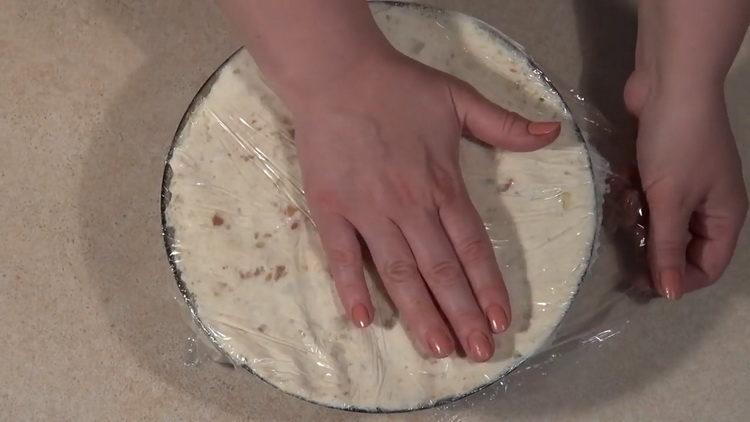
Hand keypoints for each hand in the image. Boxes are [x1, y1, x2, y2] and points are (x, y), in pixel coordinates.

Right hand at [288, 51, 559, 360]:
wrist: (337, 73)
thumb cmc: (398, 87)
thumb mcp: (459, 98)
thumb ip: (505, 124)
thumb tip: (554, 131)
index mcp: (442, 184)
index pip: (472, 247)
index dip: (488, 287)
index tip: (500, 321)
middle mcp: (409, 206)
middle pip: (441, 270)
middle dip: (462, 315)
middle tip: (477, 354)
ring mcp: (368, 211)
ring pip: (399, 272)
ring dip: (420, 313)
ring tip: (437, 349)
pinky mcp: (331, 209)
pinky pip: (343, 256)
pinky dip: (352, 289)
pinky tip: (366, 321)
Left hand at [625, 75, 747, 298]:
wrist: (669, 81)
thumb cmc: (676, 142)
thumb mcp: (670, 199)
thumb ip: (666, 247)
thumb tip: (671, 294)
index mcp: (724, 215)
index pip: (709, 266)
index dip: (679, 280)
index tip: (641, 282)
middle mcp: (709, 203)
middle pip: (682, 245)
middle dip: (654, 247)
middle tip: (623, 246)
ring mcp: (686, 182)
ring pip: (660, 220)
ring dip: (639, 218)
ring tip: (622, 207)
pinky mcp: (661, 166)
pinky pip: (647, 195)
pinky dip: (633, 195)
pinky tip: (619, 186)